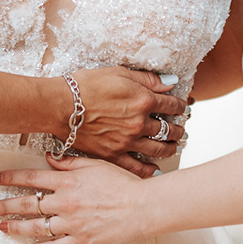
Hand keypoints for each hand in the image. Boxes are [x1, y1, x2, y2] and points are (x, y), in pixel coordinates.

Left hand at [0, 156, 154, 243]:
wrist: (143, 207)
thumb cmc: (123, 184)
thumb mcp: (95, 165)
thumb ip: (69, 162)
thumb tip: (49, 157)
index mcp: (67, 181)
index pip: (30, 178)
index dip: (9, 178)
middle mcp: (64, 202)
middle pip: (27, 204)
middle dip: (4, 206)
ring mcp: (71, 224)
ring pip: (35, 227)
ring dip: (16, 227)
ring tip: (2, 227)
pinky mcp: (81, 241)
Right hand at [66, 68, 184, 163]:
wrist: (59, 106)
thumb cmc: (85, 86)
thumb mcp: (119, 73)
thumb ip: (147, 79)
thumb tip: (170, 83)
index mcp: (143, 100)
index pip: (171, 105)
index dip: (180, 106)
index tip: (183, 107)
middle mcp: (139, 123)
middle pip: (168, 129)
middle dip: (178, 129)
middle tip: (181, 130)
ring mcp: (127, 141)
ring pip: (158, 149)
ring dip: (170, 148)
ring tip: (174, 147)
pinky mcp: (113, 155)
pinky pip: (136, 167)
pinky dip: (148, 169)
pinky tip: (155, 169)